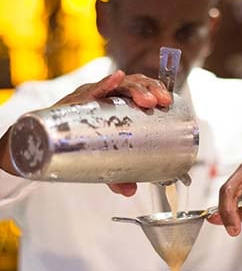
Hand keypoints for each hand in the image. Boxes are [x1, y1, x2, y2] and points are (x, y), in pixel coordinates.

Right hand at [0, 71, 172, 180]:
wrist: (44, 139)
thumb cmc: (83, 141)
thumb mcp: (105, 159)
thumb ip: (118, 175)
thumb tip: (129, 191)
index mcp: (122, 104)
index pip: (144, 91)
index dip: (157, 91)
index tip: (167, 102)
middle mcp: (109, 95)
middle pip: (135, 85)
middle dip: (149, 90)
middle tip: (158, 103)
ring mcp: (93, 95)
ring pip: (118, 84)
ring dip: (134, 88)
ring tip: (145, 99)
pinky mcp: (75, 100)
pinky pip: (90, 90)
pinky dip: (104, 84)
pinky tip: (117, 79)